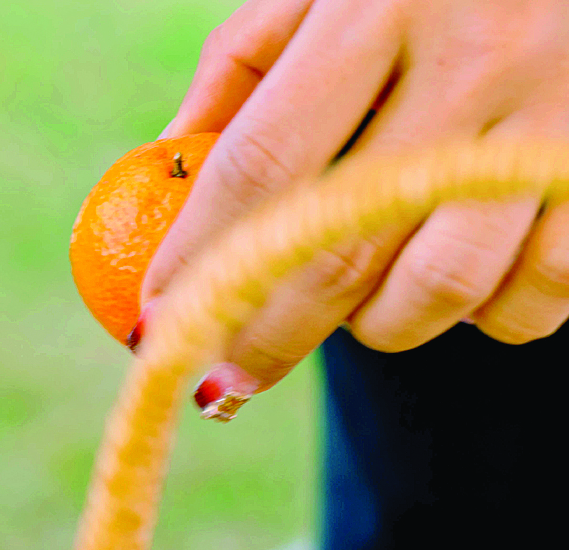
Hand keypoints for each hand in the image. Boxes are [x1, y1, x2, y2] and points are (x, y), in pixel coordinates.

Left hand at [143, 0, 568, 415]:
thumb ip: (247, 63)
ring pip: (440, 288)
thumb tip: (162, 168)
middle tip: (225, 378)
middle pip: (339, 249)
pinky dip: (488, 316)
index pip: (259, 166)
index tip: (154, 330)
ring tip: (356, 311)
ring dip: (378, 328)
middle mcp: (475, 57)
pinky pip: (539, 292)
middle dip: (264, 336)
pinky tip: (463, 288)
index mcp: (379, 5)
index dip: (196, 263)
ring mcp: (553, 116)